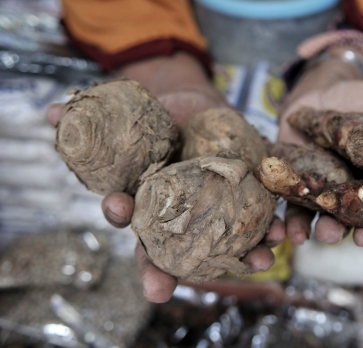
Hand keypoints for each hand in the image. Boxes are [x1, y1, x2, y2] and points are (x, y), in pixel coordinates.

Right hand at [48, 52, 284, 301]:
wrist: (191, 105)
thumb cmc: (153, 119)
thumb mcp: (125, 117)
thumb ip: (92, 116)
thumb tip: (52, 111)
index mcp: (150, 205)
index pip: (134, 228)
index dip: (122, 226)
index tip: (120, 227)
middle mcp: (181, 217)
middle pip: (177, 251)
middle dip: (171, 270)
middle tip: (163, 287)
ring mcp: (213, 209)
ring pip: (224, 242)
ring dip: (240, 256)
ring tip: (254, 262)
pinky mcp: (242, 192)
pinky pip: (257, 216)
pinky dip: (270, 225)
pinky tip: (280, 231)